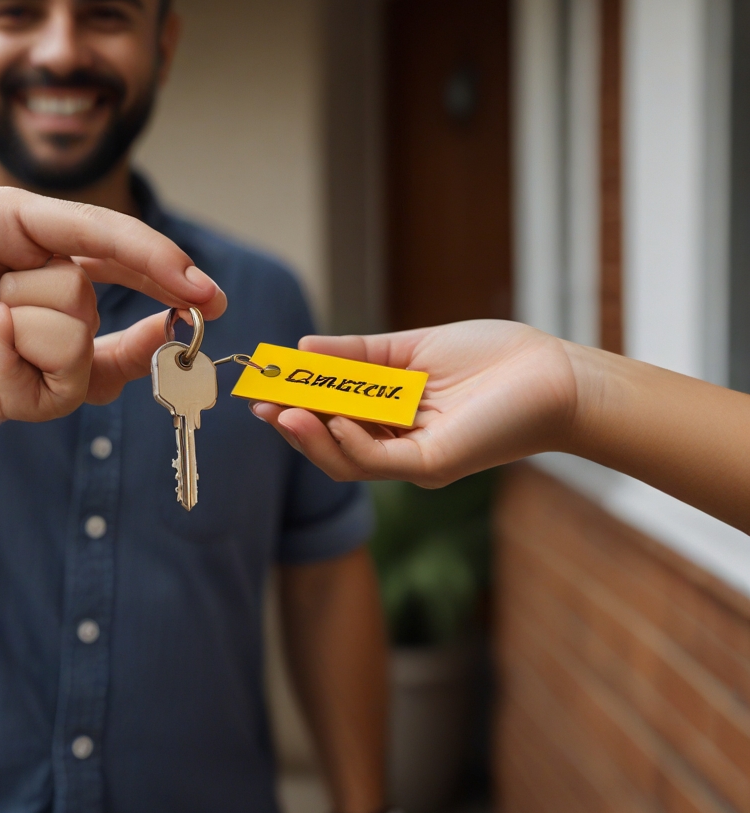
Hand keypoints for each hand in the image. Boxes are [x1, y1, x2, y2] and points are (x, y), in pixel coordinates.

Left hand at [0, 186, 224, 421]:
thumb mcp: (16, 218)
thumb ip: (98, 234)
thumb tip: (175, 272)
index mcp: (68, 264)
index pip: (139, 272)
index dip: (177, 284)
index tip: (210, 300)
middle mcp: (65, 315)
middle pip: (100, 307)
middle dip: (59, 291)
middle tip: (8, 291)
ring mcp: (47, 361)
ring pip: (83, 347)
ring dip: (30, 318)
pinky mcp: (24, 401)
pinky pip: (58, 385)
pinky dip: (17, 353)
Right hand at [251, 320, 576, 486]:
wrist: (553, 373)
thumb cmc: (491, 358)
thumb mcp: (410, 349)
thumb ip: (356, 354)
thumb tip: (301, 348)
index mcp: (392, 415)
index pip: (331, 415)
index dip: (295, 402)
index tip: (262, 385)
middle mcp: (398, 442)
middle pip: (331, 442)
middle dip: (292, 424)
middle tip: (260, 404)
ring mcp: (414, 458)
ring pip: (347, 460)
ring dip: (311, 438)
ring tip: (283, 413)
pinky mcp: (433, 463)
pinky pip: (379, 460)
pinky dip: (349, 442)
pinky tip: (329, 417)